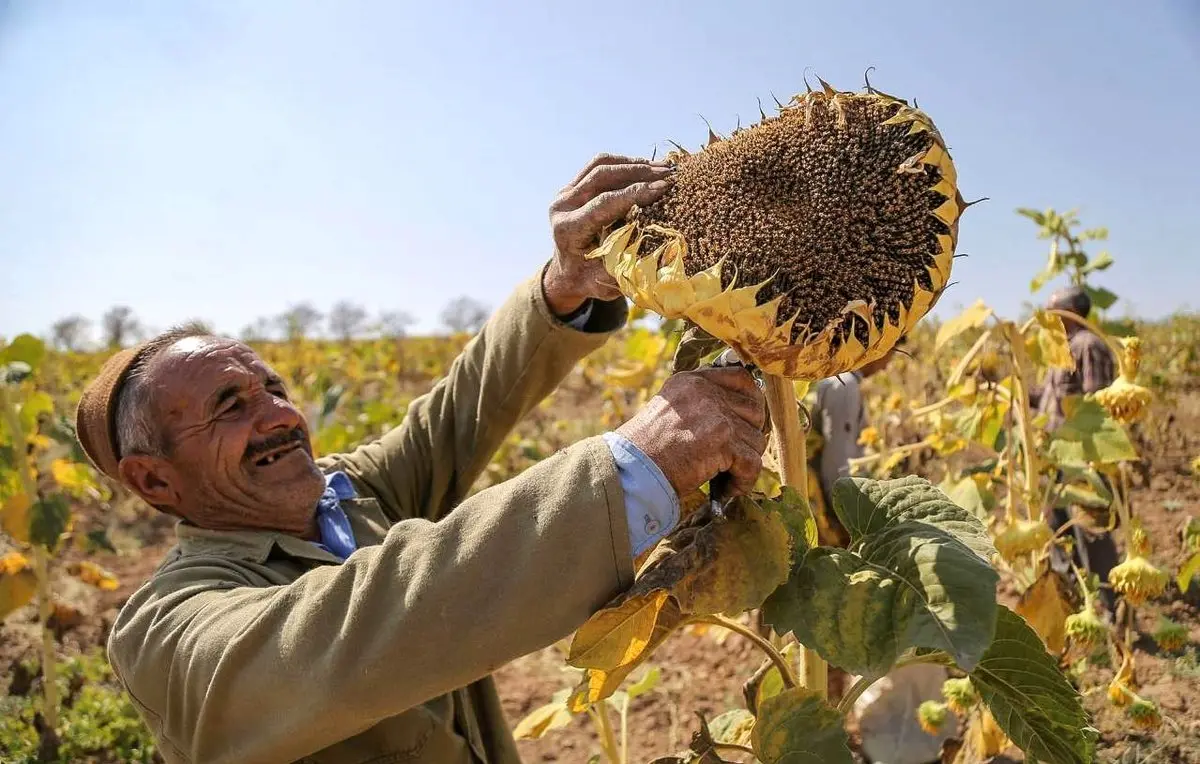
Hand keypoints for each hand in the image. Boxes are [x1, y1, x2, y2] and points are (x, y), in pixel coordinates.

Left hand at [543, 153, 673, 315]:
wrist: (567, 274)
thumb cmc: (589, 280)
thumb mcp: (606, 281)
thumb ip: (628, 263)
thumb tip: (661, 245)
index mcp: (569, 229)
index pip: (604, 203)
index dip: (635, 193)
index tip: (663, 187)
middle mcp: (562, 207)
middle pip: (602, 176)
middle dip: (638, 172)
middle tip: (668, 173)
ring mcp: (565, 193)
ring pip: (600, 165)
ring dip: (633, 164)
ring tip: (662, 167)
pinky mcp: (572, 187)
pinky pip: (598, 166)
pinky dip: (624, 163)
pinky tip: (646, 167)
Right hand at [617, 367, 767, 498]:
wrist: (632, 470)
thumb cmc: (646, 449)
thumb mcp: (669, 409)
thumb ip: (698, 404)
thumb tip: (734, 415)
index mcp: (692, 381)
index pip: (741, 378)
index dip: (751, 401)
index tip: (748, 422)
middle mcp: (706, 392)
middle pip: (754, 410)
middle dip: (750, 435)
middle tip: (737, 455)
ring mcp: (716, 416)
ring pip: (755, 440)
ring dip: (745, 463)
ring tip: (726, 476)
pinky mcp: (723, 442)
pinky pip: (752, 463)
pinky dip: (744, 481)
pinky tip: (727, 489)